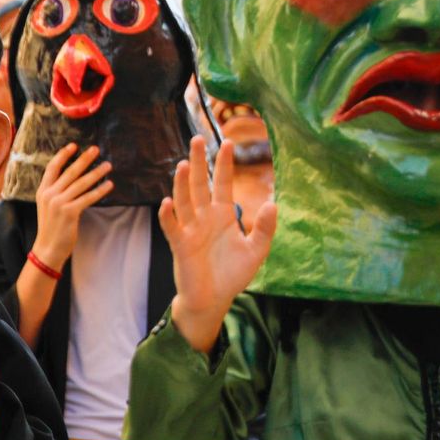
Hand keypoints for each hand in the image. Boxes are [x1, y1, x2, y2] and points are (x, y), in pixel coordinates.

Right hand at [29, 144, 113, 270]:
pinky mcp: (70, 212)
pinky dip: (100, 190)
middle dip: (84, 159)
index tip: (74, 145)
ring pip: (81, 183)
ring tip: (107, 165)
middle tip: (96, 149)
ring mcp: (59, 203)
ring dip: (96, 173)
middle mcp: (50, 194)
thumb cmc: (51, 227)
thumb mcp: (47, 206)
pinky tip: (109, 185)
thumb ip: (55, 191)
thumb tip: (72, 178)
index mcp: (42, 191)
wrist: (48, 248)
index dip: (63, 155)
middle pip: (70, 172)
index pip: (52, 167)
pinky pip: (88, 198)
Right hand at [162, 136, 277, 352]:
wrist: (214, 300)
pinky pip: (172, 227)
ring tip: (184, 164)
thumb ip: (265, 228)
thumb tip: (272, 203)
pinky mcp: (180, 245)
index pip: (223, 183)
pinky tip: (167, 203)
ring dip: (183, 183)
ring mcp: (191, 229)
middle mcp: (205, 217)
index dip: (224, 164)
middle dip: (200, 163)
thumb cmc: (233, 274)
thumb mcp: (256, 251)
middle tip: (197, 139)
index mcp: (223, 215)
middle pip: (200, 184)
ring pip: (185, 200)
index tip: (227, 142)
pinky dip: (168, 216)